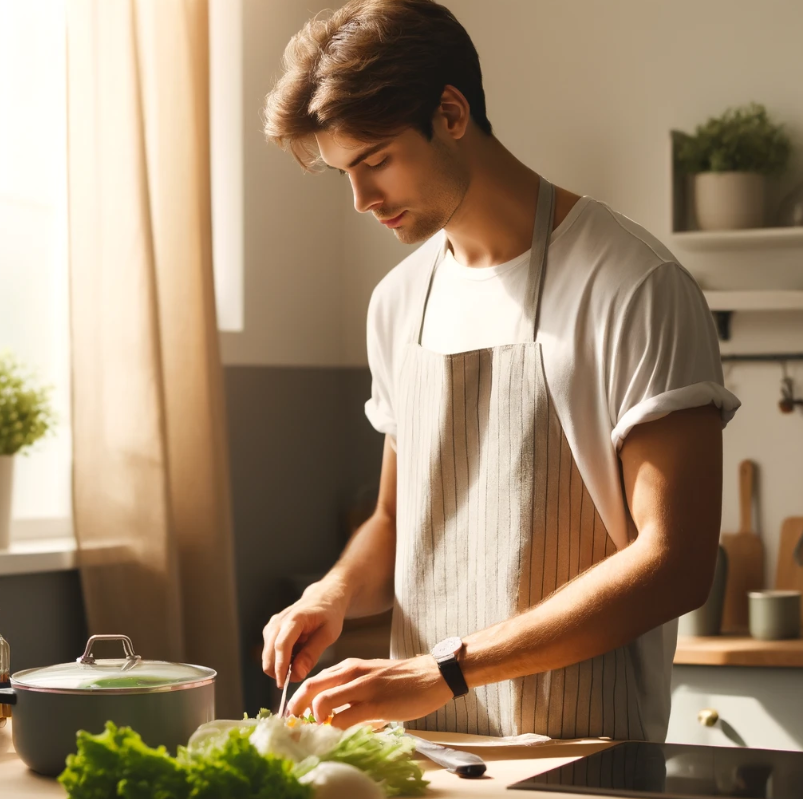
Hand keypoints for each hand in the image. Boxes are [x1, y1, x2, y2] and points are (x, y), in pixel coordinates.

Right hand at [262, 582, 347, 686]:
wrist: (323, 598)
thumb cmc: (329, 615)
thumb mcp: (329, 634)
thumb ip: (312, 653)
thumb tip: (297, 674)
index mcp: (295, 619)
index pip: (281, 646)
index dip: (280, 667)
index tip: (283, 684)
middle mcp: (278, 621)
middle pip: (269, 654)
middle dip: (280, 671)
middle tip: (300, 674)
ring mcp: (272, 625)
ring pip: (267, 656)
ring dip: (280, 665)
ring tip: (302, 659)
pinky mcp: (270, 630)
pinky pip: (269, 651)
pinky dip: (280, 658)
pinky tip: (296, 653)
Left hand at [286, 655, 453, 728]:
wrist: (431, 674)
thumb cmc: (403, 680)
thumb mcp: (371, 677)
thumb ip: (352, 692)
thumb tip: (335, 716)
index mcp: (349, 666)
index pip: (314, 680)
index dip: (299, 701)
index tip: (296, 718)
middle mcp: (351, 672)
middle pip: (311, 688)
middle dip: (297, 710)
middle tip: (296, 726)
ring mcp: (362, 686)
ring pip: (323, 702)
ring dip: (315, 722)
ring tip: (319, 733)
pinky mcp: (375, 702)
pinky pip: (344, 718)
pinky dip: (335, 730)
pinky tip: (338, 736)